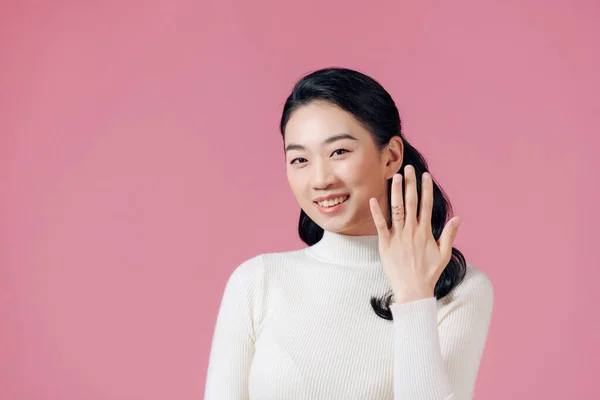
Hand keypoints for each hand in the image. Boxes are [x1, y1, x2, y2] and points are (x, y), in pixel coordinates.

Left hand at [369, 164, 461, 303]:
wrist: (413, 290)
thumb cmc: (429, 273)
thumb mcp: (444, 254)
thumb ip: (449, 234)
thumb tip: (458, 218)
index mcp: (425, 232)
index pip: (426, 205)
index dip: (425, 189)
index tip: (425, 176)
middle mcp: (412, 231)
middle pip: (411, 202)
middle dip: (410, 184)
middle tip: (409, 168)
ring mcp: (398, 236)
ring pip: (396, 209)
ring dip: (396, 192)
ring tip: (395, 177)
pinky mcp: (385, 244)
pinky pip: (380, 225)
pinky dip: (377, 212)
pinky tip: (374, 198)